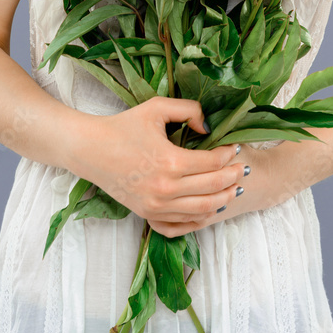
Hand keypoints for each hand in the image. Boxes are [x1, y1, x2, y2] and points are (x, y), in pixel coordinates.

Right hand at [69, 96, 248, 235]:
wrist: (89, 149)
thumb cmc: (123, 125)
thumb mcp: (157, 107)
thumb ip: (189, 110)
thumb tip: (209, 128)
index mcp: (171, 162)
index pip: (214, 163)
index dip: (230, 154)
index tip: (236, 147)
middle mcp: (166, 189)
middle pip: (213, 188)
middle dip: (233, 178)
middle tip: (243, 169)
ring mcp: (156, 206)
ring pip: (202, 210)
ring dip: (223, 199)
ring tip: (234, 188)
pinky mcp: (147, 214)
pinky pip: (182, 225)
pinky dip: (201, 218)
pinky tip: (211, 207)